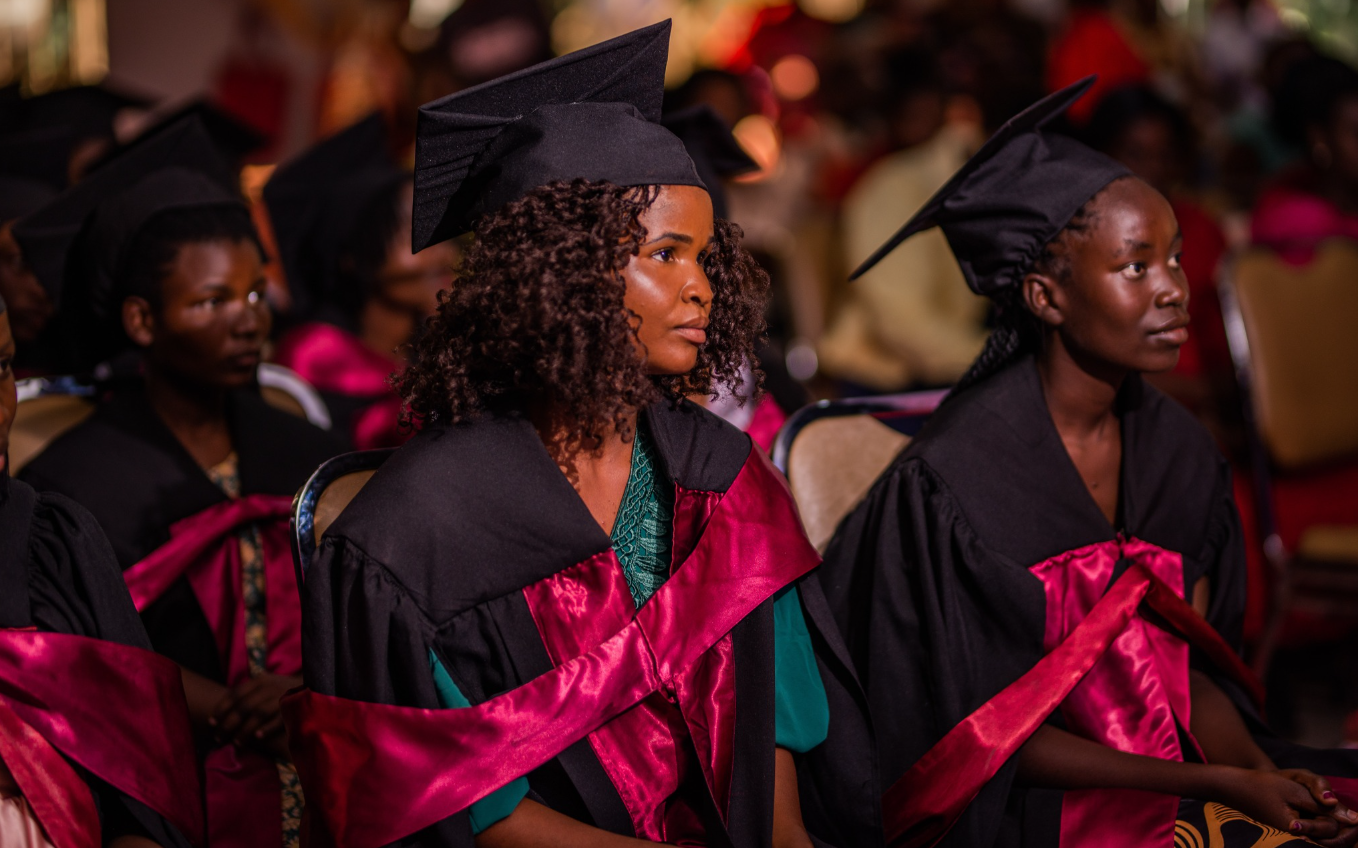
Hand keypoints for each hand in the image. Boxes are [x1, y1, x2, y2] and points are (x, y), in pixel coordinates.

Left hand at [208, 674, 300, 758]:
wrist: (316, 687)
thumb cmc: (284, 691)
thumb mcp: (267, 686)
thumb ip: (249, 695)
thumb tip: (223, 712)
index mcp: (261, 680)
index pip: (235, 694)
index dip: (221, 709)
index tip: (210, 723)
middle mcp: (270, 686)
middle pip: (244, 706)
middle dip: (228, 723)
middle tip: (218, 738)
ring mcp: (282, 696)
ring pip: (258, 713)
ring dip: (244, 730)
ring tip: (236, 743)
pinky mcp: (294, 708)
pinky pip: (277, 719)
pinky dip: (266, 728)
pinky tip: (256, 738)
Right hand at [1212, 766, 1357, 845]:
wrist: (1236, 787)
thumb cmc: (1264, 786)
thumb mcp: (1295, 791)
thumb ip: (1324, 807)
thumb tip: (1355, 819)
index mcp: (1295, 832)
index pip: (1331, 828)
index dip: (1339, 815)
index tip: (1336, 802)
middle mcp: (1295, 840)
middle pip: (1330, 838)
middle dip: (1335, 821)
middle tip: (1327, 801)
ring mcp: (1292, 840)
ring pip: (1324, 838)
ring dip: (1328, 823)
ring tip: (1322, 805)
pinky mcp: (1291, 837)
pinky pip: (1314, 837)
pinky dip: (1319, 826)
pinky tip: (1316, 813)